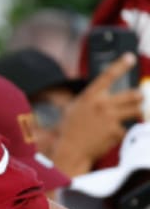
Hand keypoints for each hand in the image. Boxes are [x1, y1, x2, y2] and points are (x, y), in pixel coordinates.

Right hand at [53, 53, 144, 176]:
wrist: (70, 151)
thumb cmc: (70, 130)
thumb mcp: (73, 109)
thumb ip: (89, 99)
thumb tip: (101, 93)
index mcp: (89, 96)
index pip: (108, 76)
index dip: (121, 64)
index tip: (130, 57)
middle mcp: (101, 105)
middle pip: (133, 94)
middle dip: (138, 97)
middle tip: (138, 99)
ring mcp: (110, 118)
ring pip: (137, 110)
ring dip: (138, 113)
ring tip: (135, 115)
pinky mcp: (116, 131)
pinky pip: (128, 129)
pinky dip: (123, 133)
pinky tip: (111, 136)